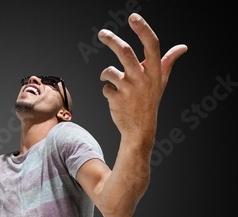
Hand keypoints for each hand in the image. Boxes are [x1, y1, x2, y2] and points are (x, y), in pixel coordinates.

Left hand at [98, 13, 187, 137]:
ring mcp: (129, 89)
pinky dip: (107, 90)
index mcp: (155, 72)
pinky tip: (114, 98)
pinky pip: (105, 88)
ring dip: (105, 74)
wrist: (140, 129)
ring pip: (110, 70)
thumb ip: (169, 62)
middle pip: (125, 53)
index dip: (143, 29)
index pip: (152, 45)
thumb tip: (183, 47)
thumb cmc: (150, 102)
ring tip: (108, 78)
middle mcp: (143, 79)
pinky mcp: (116, 99)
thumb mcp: (161, 82)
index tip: (133, 17)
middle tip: (102, 33)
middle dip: (111, 40)